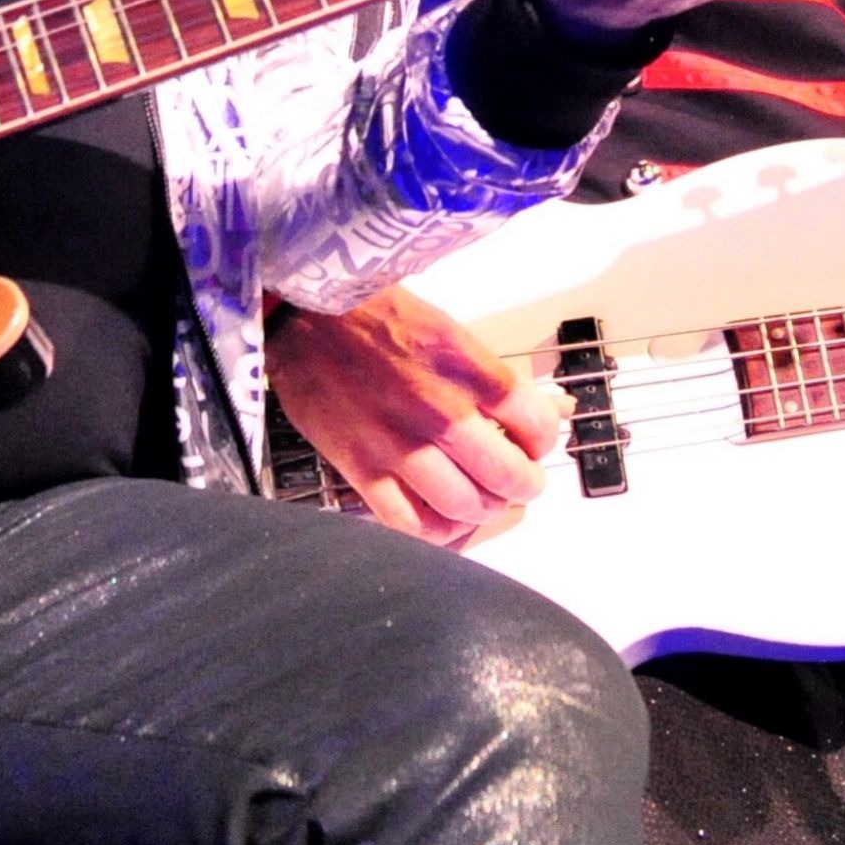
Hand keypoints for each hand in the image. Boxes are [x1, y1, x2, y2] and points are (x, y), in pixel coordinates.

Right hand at [273, 288, 569, 547]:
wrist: (301, 315)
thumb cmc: (372, 313)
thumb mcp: (444, 327)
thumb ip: (486, 375)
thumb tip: (537, 408)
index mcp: (464, 366)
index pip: (535, 423)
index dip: (543, 440)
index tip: (533, 442)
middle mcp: (439, 410)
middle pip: (508, 476)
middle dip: (524, 485)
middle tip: (518, 480)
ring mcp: (399, 445)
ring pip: (466, 507)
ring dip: (485, 510)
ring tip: (483, 499)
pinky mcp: (362, 469)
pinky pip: (411, 524)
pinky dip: (437, 531)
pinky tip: (443, 517)